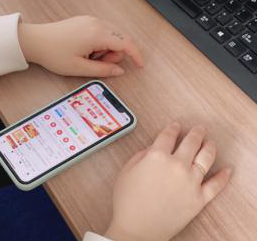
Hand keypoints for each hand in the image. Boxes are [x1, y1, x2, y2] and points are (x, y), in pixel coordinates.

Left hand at [17, 16, 143, 77]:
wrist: (35, 40)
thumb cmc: (54, 54)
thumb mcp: (79, 68)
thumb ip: (103, 70)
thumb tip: (119, 70)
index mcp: (96, 34)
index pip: (125, 43)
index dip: (135, 55)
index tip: (140, 65)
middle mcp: (96, 23)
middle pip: (120, 38)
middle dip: (114, 54)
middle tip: (97, 64)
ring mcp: (90, 20)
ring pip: (111, 35)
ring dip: (106, 48)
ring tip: (88, 57)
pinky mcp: (85, 20)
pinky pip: (102, 31)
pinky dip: (100, 42)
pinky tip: (86, 50)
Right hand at [106, 123, 231, 240]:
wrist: (136, 228)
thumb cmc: (128, 200)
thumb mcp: (128, 169)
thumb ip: (142, 154)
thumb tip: (154, 149)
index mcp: (157, 155)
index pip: (169, 135)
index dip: (173, 128)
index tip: (176, 126)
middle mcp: (177, 165)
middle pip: (191, 142)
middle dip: (196, 132)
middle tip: (199, 129)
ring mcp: (190, 182)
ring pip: (206, 158)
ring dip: (209, 147)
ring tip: (210, 142)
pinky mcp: (199, 199)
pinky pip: (216, 185)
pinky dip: (223, 176)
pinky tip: (227, 170)